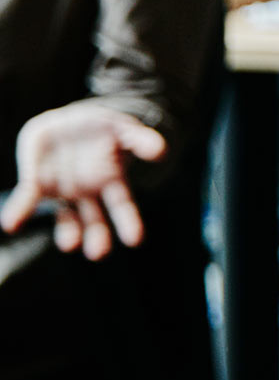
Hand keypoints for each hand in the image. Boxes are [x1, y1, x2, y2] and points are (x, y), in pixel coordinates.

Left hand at [0, 104, 162, 259]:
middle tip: (99, 254)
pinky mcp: (36, 183)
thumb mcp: (122, 129)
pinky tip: (12, 224)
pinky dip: (20, 211)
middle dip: (97, 237)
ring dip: (66, 232)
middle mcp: (87, 193)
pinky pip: (28, 199)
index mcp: (111, 181)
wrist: (64, 126)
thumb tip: (162, 152)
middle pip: (94, 220)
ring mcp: (61, 191)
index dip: (128, 222)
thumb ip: (140, 140)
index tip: (135, 240)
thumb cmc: (99, 128)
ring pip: (65, 217)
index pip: (122, 206)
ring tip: (68, 244)